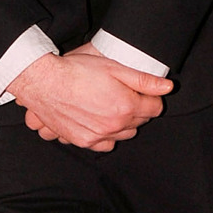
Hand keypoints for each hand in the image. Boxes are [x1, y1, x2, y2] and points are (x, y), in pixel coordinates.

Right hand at [9, 44, 172, 151]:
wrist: (44, 83)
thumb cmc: (76, 71)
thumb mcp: (114, 67)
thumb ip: (144, 80)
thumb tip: (168, 87)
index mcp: (126, 106)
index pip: (155, 108)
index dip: (151, 97)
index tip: (143, 91)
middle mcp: (115, 125)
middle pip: (140, 122)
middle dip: (138, 109)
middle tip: (124, 95)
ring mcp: (99, 136)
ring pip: (124, 135)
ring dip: (123, 123)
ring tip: (110, 106)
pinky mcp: (84, 141)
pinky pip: (105, 145)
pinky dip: (107, 136)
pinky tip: (100, 122)